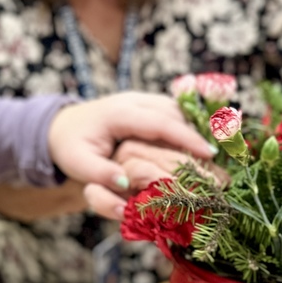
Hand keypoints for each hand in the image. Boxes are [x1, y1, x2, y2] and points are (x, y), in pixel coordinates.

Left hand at [48, 92, 213, 219]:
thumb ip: (100, 174)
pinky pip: (172, 111)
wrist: (61, 127)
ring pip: (177, 109)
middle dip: (199, 133)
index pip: (160, 122)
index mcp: (119, 113)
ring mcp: (140, 100)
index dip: (187, 137)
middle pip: (174, 112)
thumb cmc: (70, 147)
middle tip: (220, 158)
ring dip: (196, 128)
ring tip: (214, 153)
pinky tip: (197, 145)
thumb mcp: (78, 164)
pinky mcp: (145, 104)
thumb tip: (125, 182)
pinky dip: (187, 126)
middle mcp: (132, 101)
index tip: (209, 154)